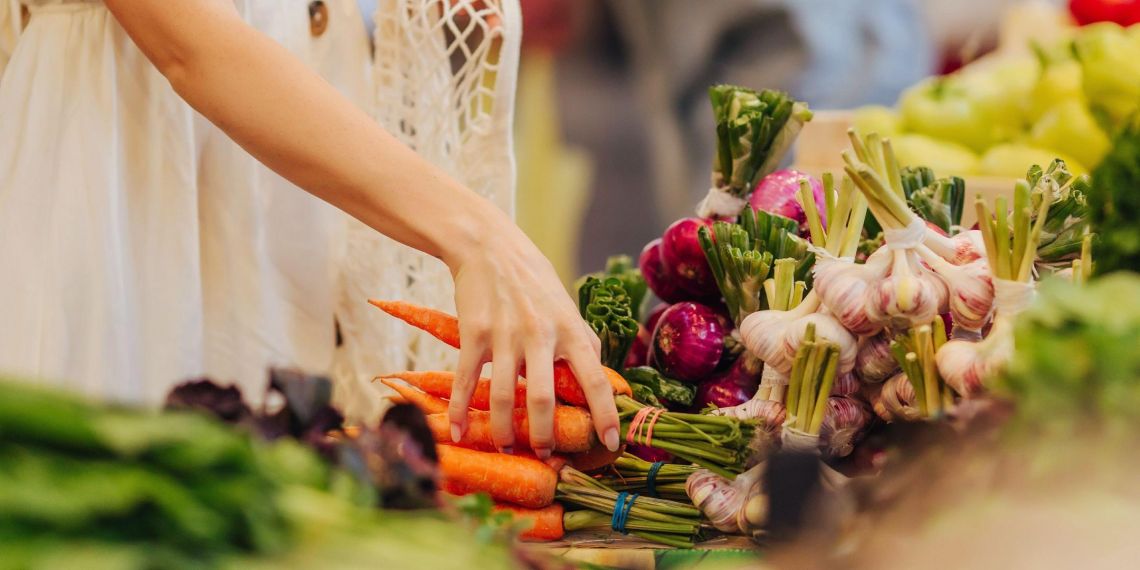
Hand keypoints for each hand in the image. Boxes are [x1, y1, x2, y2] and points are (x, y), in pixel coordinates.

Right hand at [445, 222, 620, 458]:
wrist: (487, 246)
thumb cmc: (533, 278)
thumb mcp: (566, 304)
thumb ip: (582, 339)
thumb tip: (603, 373)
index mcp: (570, 329)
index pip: (595, 379)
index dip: (605, 414)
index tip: (612, 442)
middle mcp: (540, 334)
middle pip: (544, 398)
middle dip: (545, 435)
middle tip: (546, 456)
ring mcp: (505, 335)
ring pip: (505, 396)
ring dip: (505, 430)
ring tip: (507, 447)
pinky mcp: (474, 334)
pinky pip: (467, 380)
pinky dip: (461, 410)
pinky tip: (459, 430)